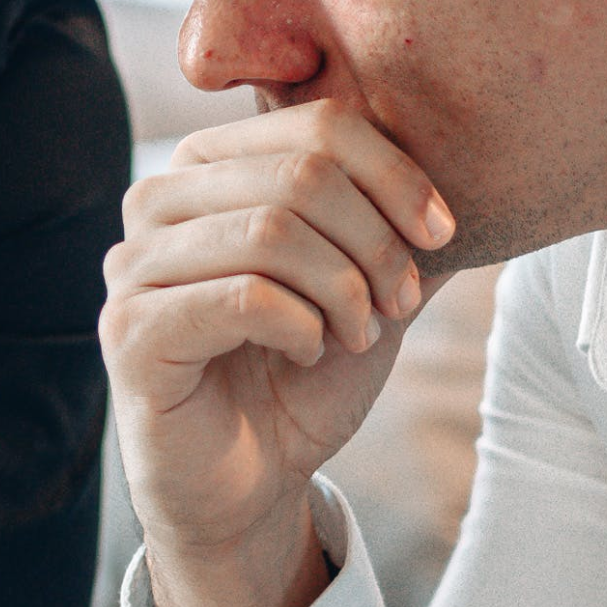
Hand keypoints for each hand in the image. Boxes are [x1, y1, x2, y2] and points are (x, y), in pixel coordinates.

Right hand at [101, 100, 455, 606]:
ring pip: (273, 231)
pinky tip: (309, 352)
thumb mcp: (367, 285)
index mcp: (210, 164)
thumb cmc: (299, 376)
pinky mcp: (130, 330)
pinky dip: (302, 327)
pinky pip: (244, 297)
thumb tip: (475, 171)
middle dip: (377, 242)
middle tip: (403, 301)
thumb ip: (400, 224)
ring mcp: (133, 263)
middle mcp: (158, 199)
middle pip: (301, 174)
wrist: (249, 481)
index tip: (443, 235)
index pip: (318, 124)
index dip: (398, 176)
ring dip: (345, 289)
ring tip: (358, 333)